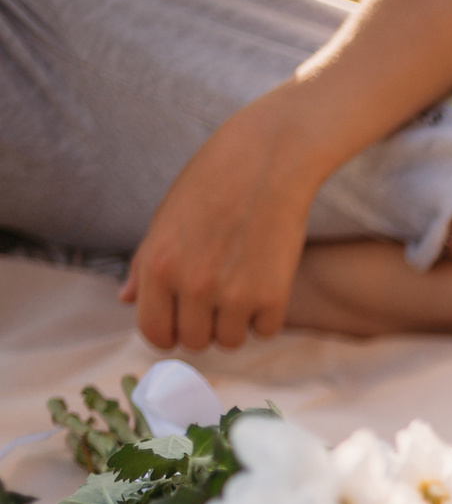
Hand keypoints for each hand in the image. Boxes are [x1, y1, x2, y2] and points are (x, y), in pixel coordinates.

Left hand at [121, 96, 320, 350]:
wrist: (265, 162)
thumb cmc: (211, 184)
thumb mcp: (165, 220)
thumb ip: (143, 266)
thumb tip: (126, 300)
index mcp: (158, 265)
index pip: (154, 331)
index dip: (168, 332)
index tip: (181, 323)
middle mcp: (191, 284)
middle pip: (194, 342)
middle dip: (203, 327)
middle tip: (215, 301)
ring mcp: (233, 293)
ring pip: (230, 341)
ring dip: (235, 323)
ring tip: (240, 290)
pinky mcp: (272, 295)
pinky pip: (265, 330)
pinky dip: (265, 316)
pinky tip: (264, 285)